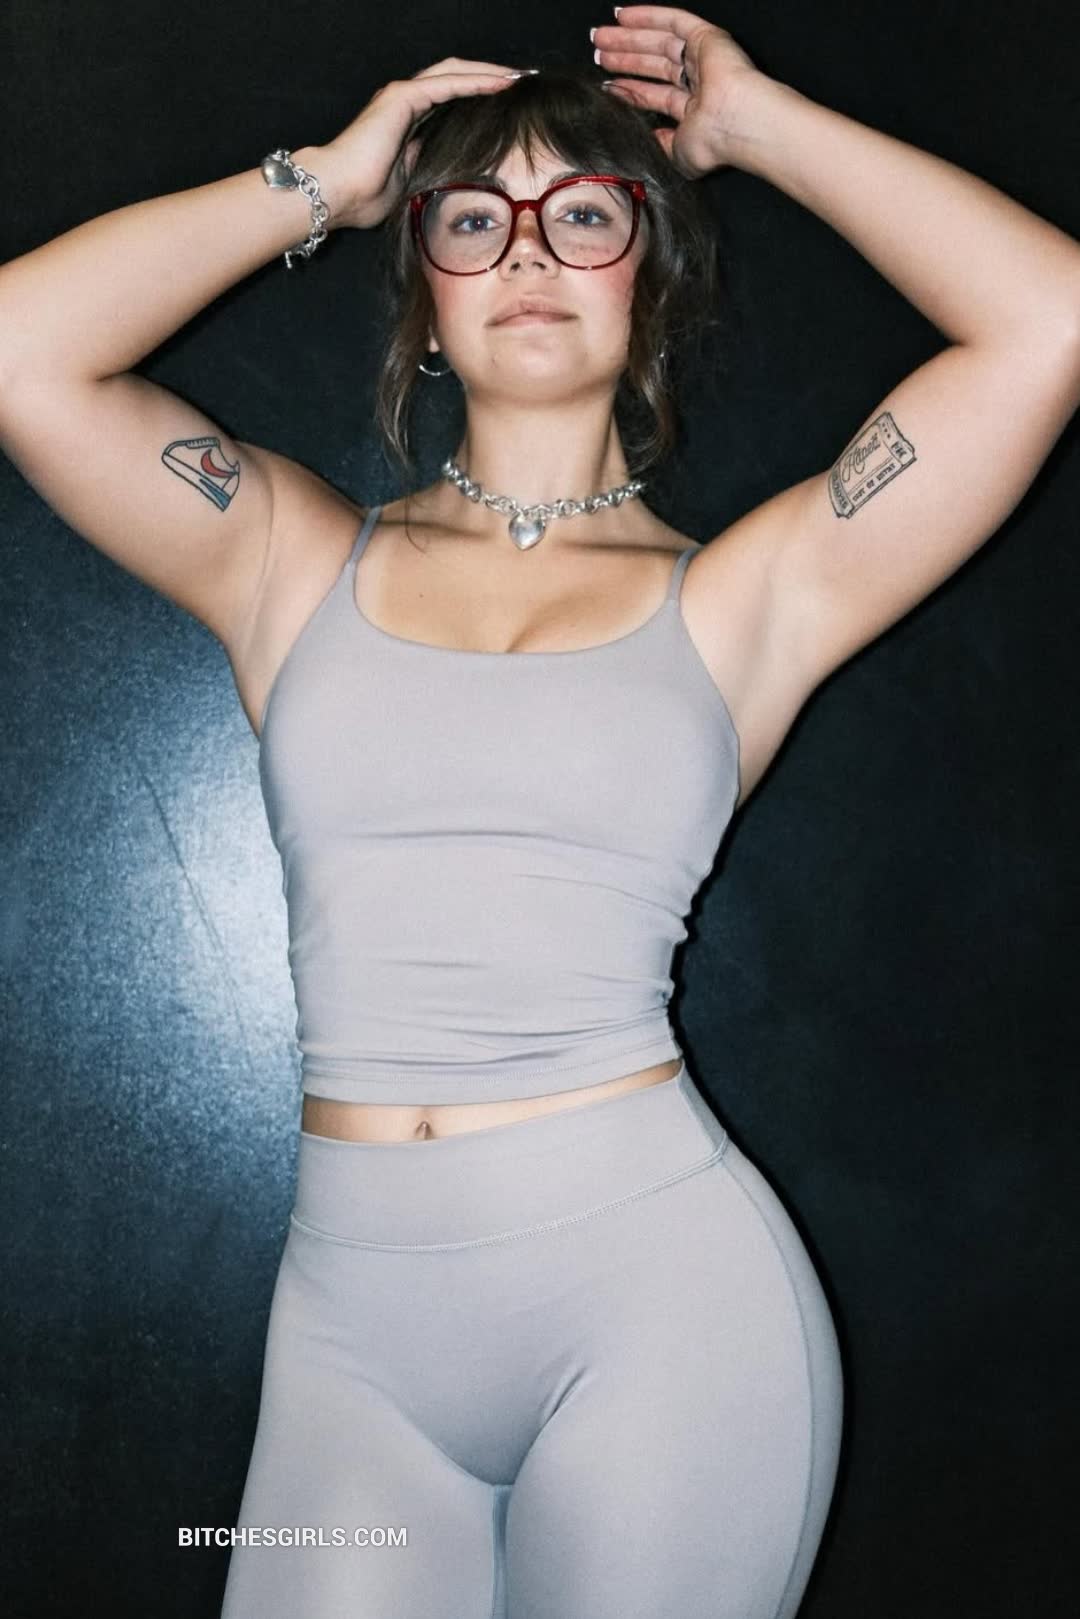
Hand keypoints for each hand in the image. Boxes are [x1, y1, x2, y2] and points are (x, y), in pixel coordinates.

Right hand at [320, 59, 525, 229]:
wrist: (336, 192)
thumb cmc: (364, 197)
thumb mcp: (408, 184)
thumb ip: (427, 169)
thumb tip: (449, 171)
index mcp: (406, 121)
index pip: (450, 100)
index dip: (478, 99)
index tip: (508, 106)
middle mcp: (405, 102)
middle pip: (456, 78)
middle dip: (489, 78)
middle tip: (521, 82)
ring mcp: (403, 96)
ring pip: (455, 73)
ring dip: (489, 74)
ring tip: (518, 78)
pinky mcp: (402, 97)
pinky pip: (448, 83)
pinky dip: (476, 81)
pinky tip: (501, 83)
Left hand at [592, 6, 763, 178]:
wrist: (735, 123)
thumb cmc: (712, 144)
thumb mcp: (675, 153)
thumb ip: (659, 143)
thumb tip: (646, 138)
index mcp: (693, 112)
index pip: (654, 96)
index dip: (629, 89)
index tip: (606, 84)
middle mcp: (698, 84)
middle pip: (653, 66)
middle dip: (623, 59)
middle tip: (597, 53)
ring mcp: (702, 59)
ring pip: (659, 42)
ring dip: (628, 38)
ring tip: (600, 36)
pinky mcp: (707, 38)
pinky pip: (673, 20)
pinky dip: (648, 16)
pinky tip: (622, 15)